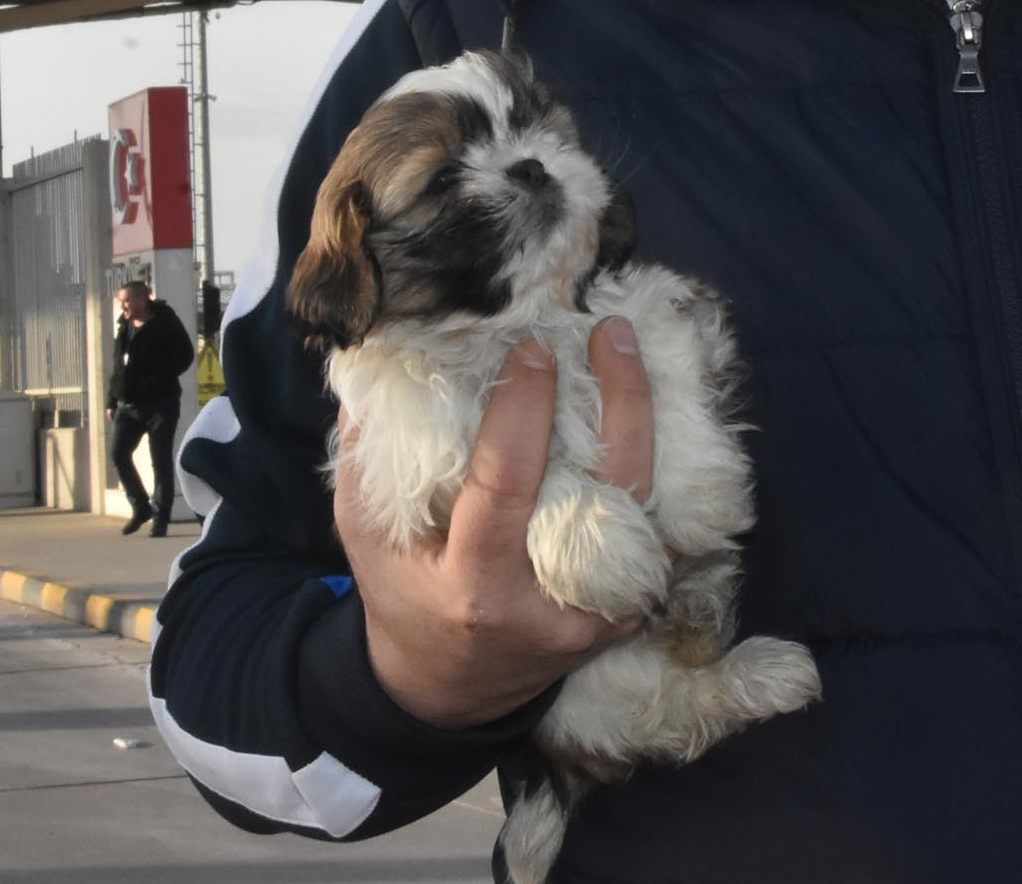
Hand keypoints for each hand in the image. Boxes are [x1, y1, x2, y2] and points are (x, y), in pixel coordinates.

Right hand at [342, 320, 654, 728]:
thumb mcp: (365, 533)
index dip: (524, 409)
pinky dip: (655, 471)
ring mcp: (598, 612)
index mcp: (476, 582)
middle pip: (607, 490)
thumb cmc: (402, 596)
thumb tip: (384, 360)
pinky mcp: (625, 613)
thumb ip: (370, 451)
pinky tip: (644, 412)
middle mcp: (548, 601)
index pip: (509, 483)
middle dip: (619, 401)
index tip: (532, 348)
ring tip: (628, 352)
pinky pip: (655, 533)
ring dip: (645, 422)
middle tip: (608, 331)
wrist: (448, 689)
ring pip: (645, 507)